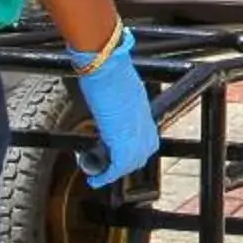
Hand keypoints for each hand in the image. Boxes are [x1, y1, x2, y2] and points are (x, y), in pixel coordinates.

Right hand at [65, 28, 159, 189]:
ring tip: (100, 174)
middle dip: (126, 164)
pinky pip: (119, 167)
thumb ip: (116, 100)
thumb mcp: (115, 87)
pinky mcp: (124, 139)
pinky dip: (107, 176)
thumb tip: (105, 100)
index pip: (146, 138)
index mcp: (143, 109)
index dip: (135, 149)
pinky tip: (95, 179)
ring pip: (132, 162)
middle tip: (108, 168)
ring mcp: (137, 131)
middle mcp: (144, 121)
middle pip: (142, 153)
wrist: (107, 63)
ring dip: (116, 171)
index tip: (119, 154)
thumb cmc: (107, 68)